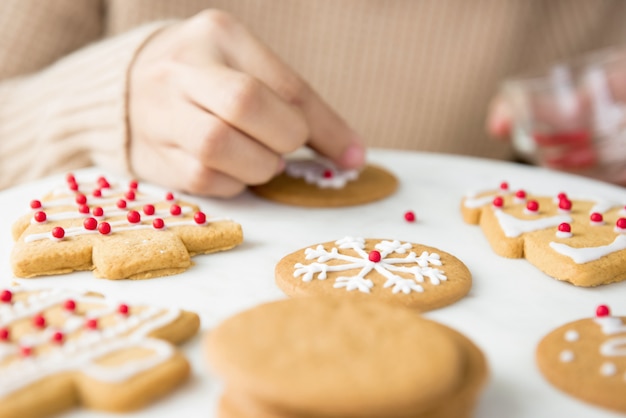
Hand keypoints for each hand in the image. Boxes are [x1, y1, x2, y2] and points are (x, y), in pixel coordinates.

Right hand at [128, 10, 364, 196]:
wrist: (128, 88)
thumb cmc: (210, 79)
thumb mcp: (251, 70)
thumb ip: (297, 105)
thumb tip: (353, 155)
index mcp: (219, 35)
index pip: (285, 84)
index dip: (326, 127)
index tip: (352, 156)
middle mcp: (183, 67)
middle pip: (246, 104)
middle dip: (283, 138)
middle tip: (286, 146)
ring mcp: (160, 110)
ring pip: (218, 145)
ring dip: (258, 166)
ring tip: (262, 159)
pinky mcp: (151, 153)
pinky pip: (203, 178)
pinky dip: (233, 183)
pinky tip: (235, 170)